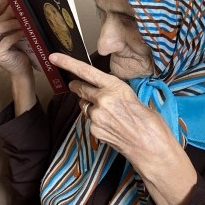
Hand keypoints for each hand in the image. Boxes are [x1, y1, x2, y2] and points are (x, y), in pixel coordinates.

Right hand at [0, 0, 31, 77]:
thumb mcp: (9, 33)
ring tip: (23, 18)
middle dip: (6, 13)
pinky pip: (6, 40)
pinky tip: (25, 30)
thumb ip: (6, 21)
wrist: (20, 70)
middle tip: (18, 6)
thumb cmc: (16, 50)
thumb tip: (12, 3)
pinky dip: (16, 34)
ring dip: (10, 22)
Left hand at [50, 52, 196, 204]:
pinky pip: (90, 120)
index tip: (53, 57)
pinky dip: (96, 120)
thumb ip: (115, 92)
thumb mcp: (133, 98)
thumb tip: (104, 91)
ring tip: (108, 113)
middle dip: (77, 86)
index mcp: (115, 87)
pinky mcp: (94, 130)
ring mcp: (96, 117)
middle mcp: (102, 100)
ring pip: (85, 106)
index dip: (68, 63)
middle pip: (80, 88)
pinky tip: (110, 126)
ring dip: (90, 105)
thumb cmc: (150, 122)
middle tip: (76, 85)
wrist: (151, 148)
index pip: (86, 71)